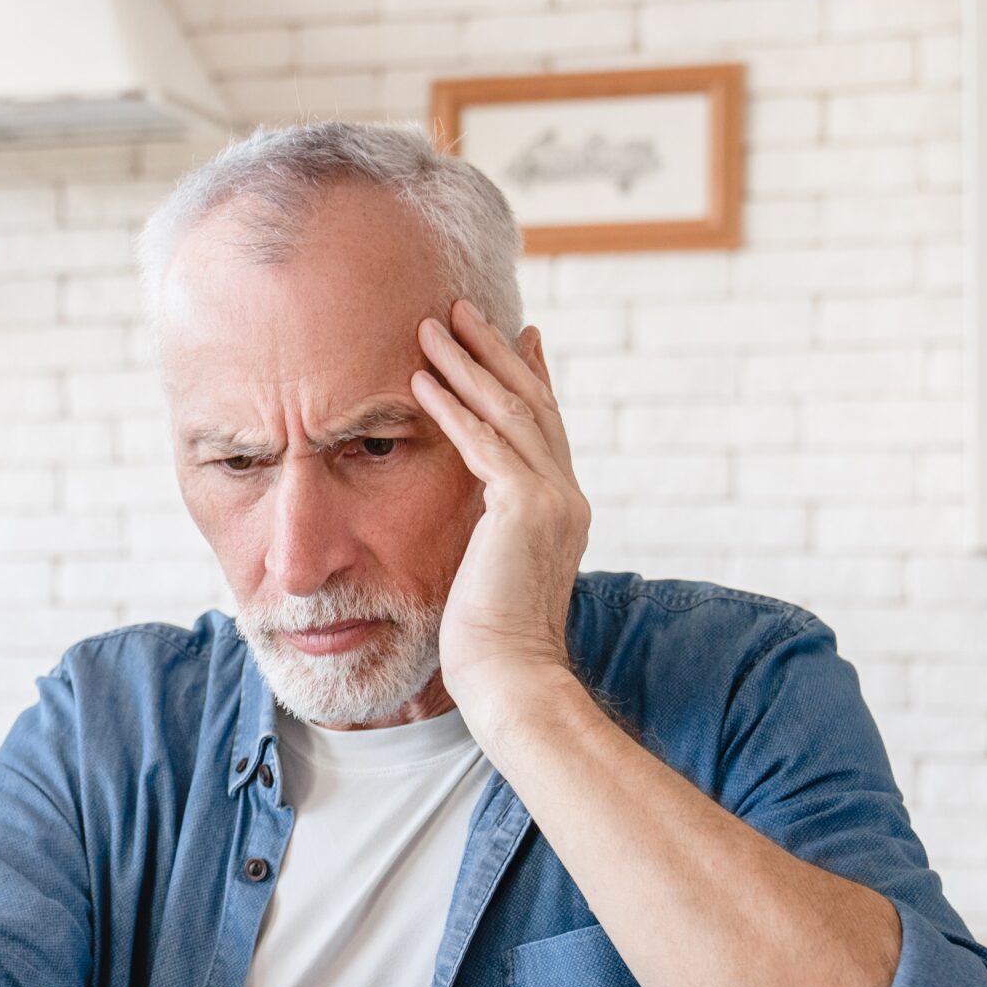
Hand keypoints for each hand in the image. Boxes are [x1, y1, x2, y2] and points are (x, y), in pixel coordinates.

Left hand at [409, 298, 589, 725]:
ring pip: (507, 411)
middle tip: (462, 310)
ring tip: (431, 327)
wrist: (510, 677)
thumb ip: (494, 533)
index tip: (518, 337)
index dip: (529, 378)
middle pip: (531, 404)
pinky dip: (450, 406)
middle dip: (494, 353)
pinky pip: (482, 441)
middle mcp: (566, 496)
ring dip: (466, 365)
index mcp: (562, 510)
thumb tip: (481, 520)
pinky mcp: (524, 507)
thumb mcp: (493, 572)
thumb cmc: (490, 644)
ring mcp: (552, 498)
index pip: (546, 428)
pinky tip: (420, 380)